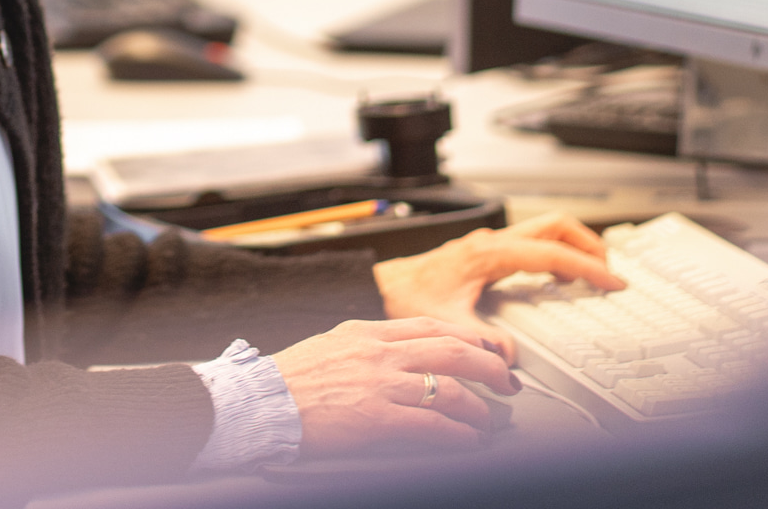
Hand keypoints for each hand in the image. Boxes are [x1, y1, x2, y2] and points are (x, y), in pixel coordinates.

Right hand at [269, 317, 519, 454]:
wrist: (261, 401)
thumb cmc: (289, 379)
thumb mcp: (332, 345)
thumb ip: (366, 346)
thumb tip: (397, 355)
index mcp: (367, 330)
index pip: (431, 326)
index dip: (468, 337)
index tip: (487, 350)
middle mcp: (379, 352)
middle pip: (451, 349)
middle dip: (488, 366)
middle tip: (506, 382)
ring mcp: (380, 383)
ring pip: (450, 387)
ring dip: (478, 407)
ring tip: (489, 421)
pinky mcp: (377, 417)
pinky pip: (432, 423)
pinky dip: (458, 433)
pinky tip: (469, 441)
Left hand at [372, 213, 624, 337]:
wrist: (383, 282)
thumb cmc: (406, 295)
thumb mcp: (444, 323)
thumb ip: (479, 341)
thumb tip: (509, 358)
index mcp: (490, 254)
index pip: (553, 254)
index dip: (587, 267)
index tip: (611, 281)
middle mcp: (493, 243)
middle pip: (556, 225)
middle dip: (589, 243)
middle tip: (608, 271)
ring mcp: (492, 243)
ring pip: (545, 229)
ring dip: (573, 245)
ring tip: (590, 275)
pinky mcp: (488, 251)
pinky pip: (532, 242)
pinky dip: (554, 253)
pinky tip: (555, 279)